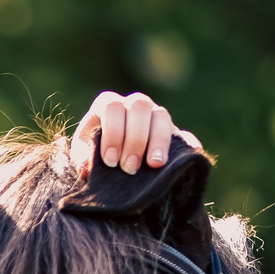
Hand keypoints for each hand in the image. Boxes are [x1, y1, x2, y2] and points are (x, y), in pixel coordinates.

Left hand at [71, 91, 193, 175]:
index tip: (110, 161)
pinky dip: (188, 143)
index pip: (112, 108)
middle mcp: (134, 104)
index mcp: (109, 105)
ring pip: (162, 117)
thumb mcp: (82, 154)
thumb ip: (82, 159)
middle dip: (135, 139)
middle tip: (129, 168)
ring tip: (155, 164)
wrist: (109, 161)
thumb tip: (86, 169)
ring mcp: (155, 115)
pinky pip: (183, 134)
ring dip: (159, 140)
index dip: (113, 133)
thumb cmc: (92, 154)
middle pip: (140, 108)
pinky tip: (192, 153)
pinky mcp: (171, 132)